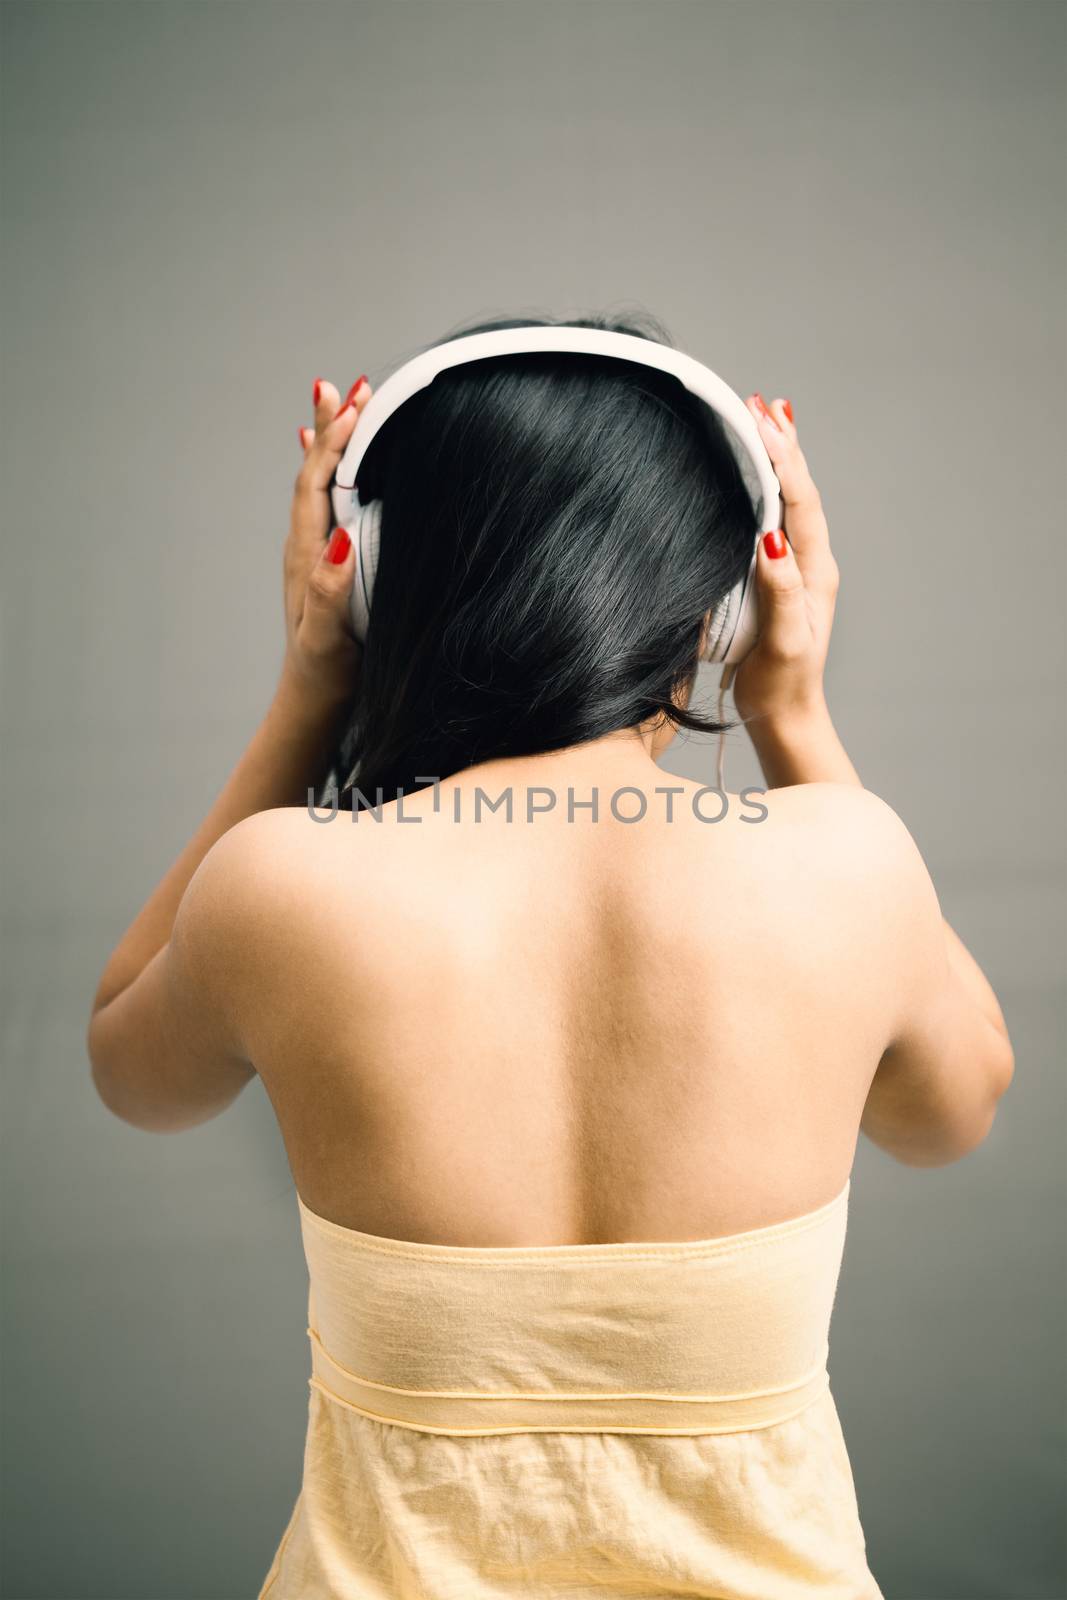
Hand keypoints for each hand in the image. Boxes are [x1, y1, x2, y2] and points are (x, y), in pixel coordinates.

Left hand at [282, 375, 373, 705]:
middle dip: (331, 428)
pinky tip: (325, 456)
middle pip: (315, 472)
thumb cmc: (326, 673)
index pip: (317, 484)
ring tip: (343, 402)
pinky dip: (327, 470)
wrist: (315, 700)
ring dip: (332, 441)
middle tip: (346, 386)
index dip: (333, 442)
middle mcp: (307, 546)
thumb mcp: (328, 637)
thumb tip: (336, 538)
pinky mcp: (327, 561)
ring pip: (320, 482)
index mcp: (307, 556)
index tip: (355, 405)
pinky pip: (325, 503)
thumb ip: (328, 590)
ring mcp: (316, 552)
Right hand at [728, 394, 839, 727]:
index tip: (761, 421)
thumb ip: (781, 591)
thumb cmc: (782, 686)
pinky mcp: (778, 578)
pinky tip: (755, 476)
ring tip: (766, 419)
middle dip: (781, 444)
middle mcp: (810, 562)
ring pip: (788, 501)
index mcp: (814, 571)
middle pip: (797, 490)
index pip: (797, 502)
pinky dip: (766, 488)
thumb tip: (772, 540)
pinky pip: (774, 521)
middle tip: (762, 402)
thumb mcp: (783, 642)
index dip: (781, 459)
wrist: (785, 716)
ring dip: (776, 458)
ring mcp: (795, 569)